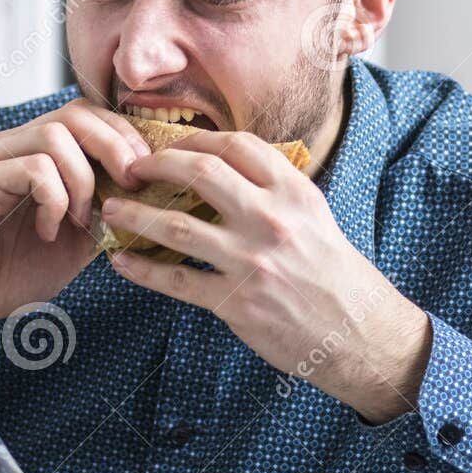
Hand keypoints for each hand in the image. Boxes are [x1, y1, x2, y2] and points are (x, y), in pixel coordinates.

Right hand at [0, 100, 150, 343]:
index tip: (145, 172)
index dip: (123, 135)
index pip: (87, 114)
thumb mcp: (78, 237)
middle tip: (129, 186)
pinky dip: (54, 200)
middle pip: (75, 113)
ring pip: (56, 137)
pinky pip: (34, 168)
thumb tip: (148, 186)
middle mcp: (13, 144)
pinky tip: (47, 230)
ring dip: (82, 180)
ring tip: (79, 219)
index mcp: (36, 150)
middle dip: (114, 147)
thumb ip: (106, 206)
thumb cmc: (16, 271)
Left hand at [100, 132, 431, 422]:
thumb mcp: (316, 218)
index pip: (236, 145)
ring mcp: (251, 261)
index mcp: (294, 192)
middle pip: (200, 172)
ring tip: (112, 211)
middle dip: (157, 165)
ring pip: (176, 227)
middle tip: (132, 169)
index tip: (171, 145)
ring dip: (135, 216)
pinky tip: (122, 262)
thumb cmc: (337, 275)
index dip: (194, 139)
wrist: (359, 333)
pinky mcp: (236, 303)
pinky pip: (176, 280)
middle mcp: (271, 219)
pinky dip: (142, 270)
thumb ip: (275, 193)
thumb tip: (228, 173)